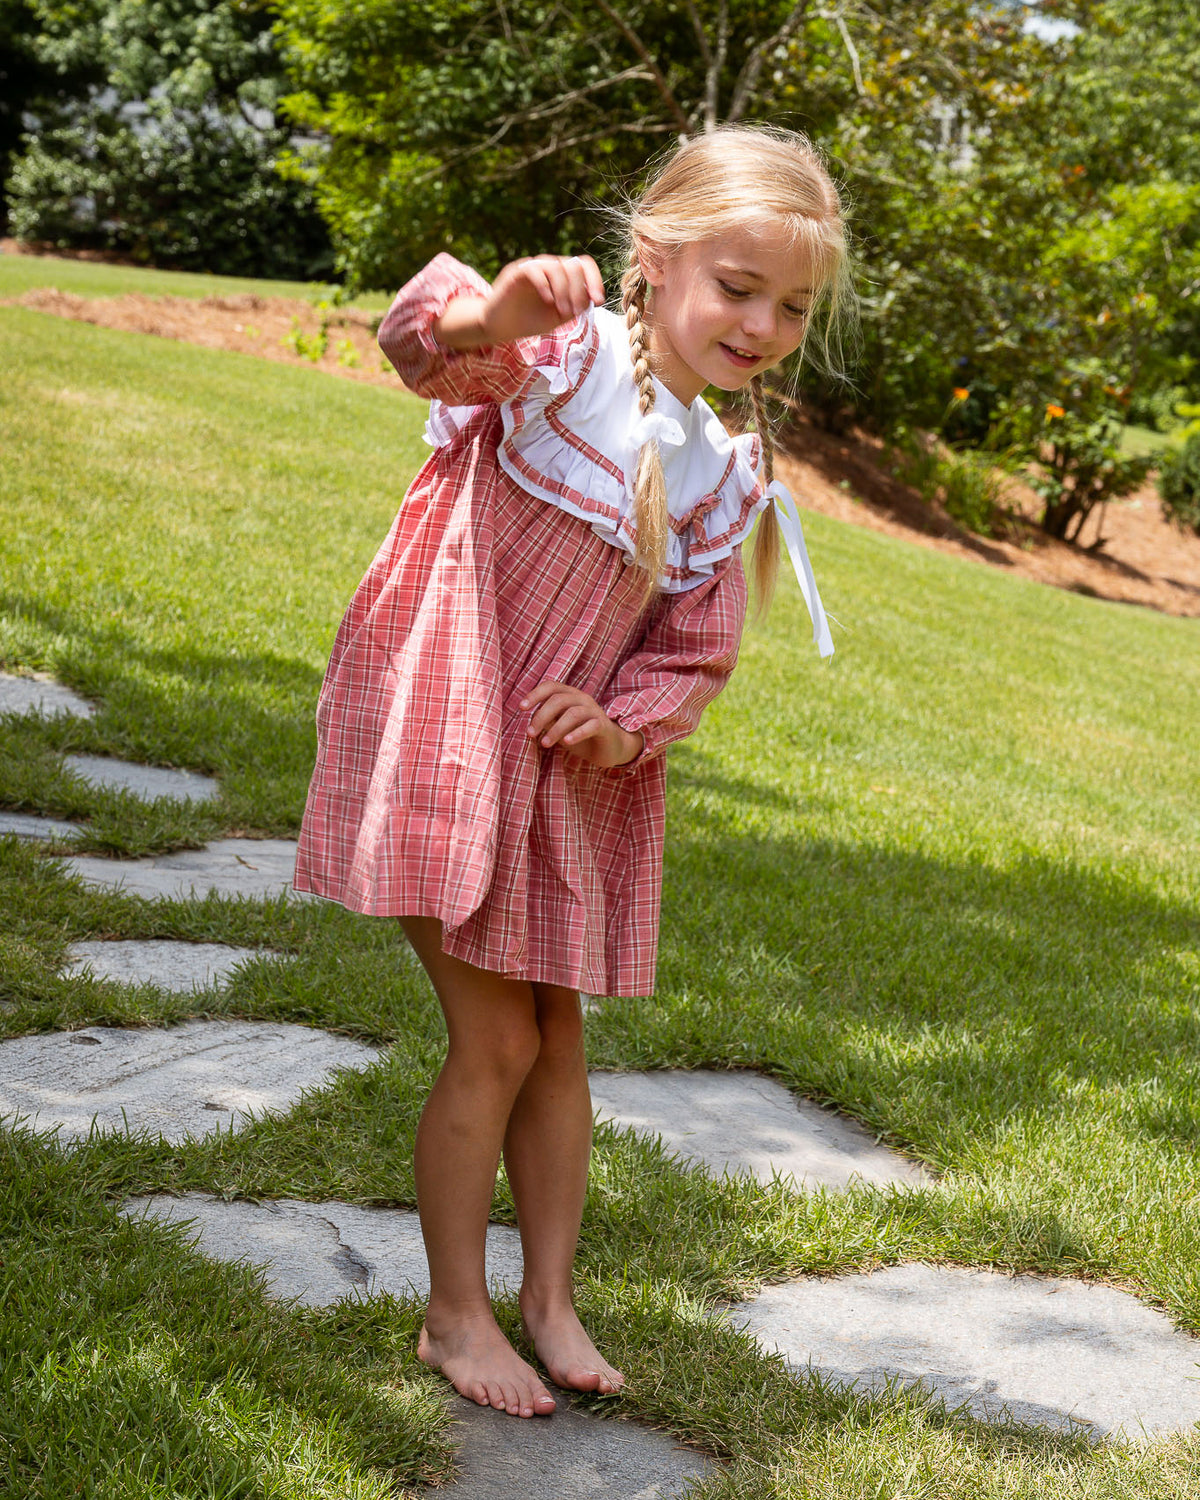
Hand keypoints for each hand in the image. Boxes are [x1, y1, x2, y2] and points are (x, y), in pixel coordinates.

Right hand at [485, 255, 605, 341]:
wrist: (499, 328)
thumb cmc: (528, 322)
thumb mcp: (559, 317)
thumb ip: (576, 306)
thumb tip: (593, 297)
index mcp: (561, 276)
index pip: (584, 265)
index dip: (595, 280)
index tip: (598, 300)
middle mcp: (548, 267)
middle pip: (573, 265)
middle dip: (578, 290)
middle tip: (573, 312)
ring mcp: (532, 267)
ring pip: (556, 267)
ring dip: (564, 290)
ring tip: (561, 311)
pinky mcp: (516, 272)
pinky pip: (535, 270)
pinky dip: (546, 286)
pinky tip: (548, 302)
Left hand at [520, 681, 643, 769]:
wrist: (608, 749)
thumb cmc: (579, 736)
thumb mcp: (558, 729)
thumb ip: (546, 722)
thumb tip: (530, 722)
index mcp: (569, 695)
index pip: (550, 686)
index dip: (534, 694)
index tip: (521, 708)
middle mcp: (582, 698)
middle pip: (558, 700)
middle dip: (541, 716)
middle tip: (530, 733)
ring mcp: (594, 711)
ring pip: (573, 713)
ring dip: (555, 729)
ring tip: (545, 744)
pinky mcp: (604, 726)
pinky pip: (591, 726)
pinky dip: (577, 733)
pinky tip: (567, 742)